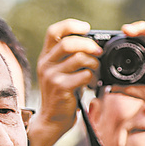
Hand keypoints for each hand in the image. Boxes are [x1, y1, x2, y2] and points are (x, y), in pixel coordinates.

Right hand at [28, 19, 100, 145]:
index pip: (54, 31)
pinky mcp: (61, 88)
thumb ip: (70, 58)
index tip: (86, 28)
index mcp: (46, 56)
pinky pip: (84, 75)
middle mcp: (46, 64)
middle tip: (99, 52)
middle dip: (89, 44)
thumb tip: (94, 45)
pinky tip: (91, 83)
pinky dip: (92, 78)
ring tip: (95, 70)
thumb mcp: (60, 72)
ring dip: (93, 63)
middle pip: (69, 42)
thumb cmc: (61, 95)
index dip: (71, 25)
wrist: (52, 120)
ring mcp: (52, 76)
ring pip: (79, 58)